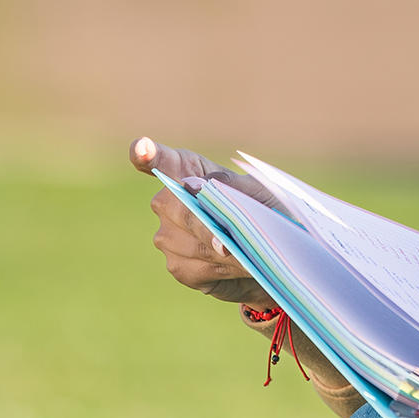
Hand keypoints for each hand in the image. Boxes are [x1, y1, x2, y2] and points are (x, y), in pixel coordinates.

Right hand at [129, 137, 279, 306]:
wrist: (277, 254)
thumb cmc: (266, 211)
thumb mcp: (260, 192)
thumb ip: (230, 185)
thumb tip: (195, 186)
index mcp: (190, 170)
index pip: (161, 159)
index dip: (145, 153)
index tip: (141, 148)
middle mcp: (170, 202)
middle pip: (172, 207)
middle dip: (202, 225)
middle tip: (226, 242)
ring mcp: (169, 235)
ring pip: (182, 242)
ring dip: (215, 251)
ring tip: (244, 256)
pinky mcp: (178, 265)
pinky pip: (189, 268)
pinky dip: (216, 269)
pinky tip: (237, 267)